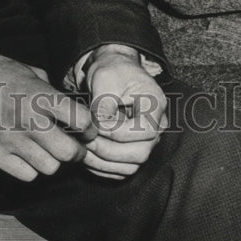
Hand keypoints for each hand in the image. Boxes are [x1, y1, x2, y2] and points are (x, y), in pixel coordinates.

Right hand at [0, 43, 93, 181]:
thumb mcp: (28, 71)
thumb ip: (50, 90)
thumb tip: (69, 106)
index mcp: (39, 96)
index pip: (80, 121)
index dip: (89, 126)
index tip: (87, 127)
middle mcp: (28, 121)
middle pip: (69, 152)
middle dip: (78, 151)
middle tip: (76, 146)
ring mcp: (11, 141)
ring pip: (50, 167)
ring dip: (54, 160)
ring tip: (49, 150)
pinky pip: (27, 175)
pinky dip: (32, 168)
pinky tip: (29, 155)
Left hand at [82, 45, 166, 180]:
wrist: (112, 72)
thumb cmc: (111, 71)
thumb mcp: (105, 79)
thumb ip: (103, 105)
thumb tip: (98, 129)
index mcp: (155, 104)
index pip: (145, 131)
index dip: (118, 132)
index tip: (96, 123)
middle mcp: (156, 125)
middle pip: (141, 153)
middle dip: (109, 150)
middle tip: (86, 139)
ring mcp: (147, 140)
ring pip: (131, 166)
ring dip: (103, 162)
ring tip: (83, 148)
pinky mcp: (133, 149)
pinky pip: (122, 169)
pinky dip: (103, 167)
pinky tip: (86, 155)